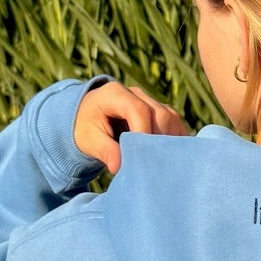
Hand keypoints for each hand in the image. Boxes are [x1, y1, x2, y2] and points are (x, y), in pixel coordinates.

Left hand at [75, 80, 191, 175]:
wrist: (88, 118)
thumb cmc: (86, 127)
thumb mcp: (88, 140)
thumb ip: (104, 151)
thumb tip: (119, 168)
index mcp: (115, 93)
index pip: (139, 110)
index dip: (143, 134)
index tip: (139, 158)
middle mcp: (136, 93)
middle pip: (160, 114)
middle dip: (157, 142)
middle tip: (149, 166)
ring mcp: (151, 100)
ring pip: (171, 119)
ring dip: (167, 142)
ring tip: (156, 163)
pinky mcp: (160, 111)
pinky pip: (175, 124)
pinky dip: (173, 140)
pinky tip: (165, 156)